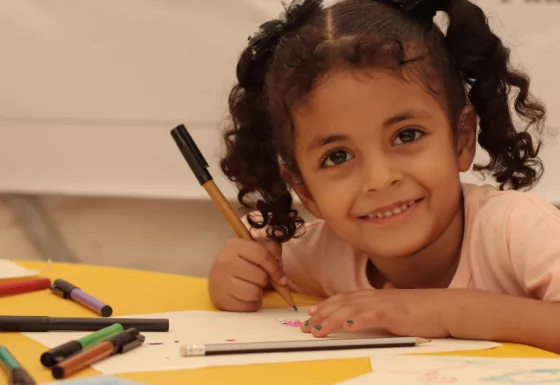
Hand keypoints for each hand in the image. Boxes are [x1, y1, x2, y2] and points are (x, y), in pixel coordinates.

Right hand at [208, 238, 285, 311]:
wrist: (220, 277)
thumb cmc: (243, 262)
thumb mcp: (256, 249)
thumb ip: (271, 251)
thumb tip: (281, 267)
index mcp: (234, 245)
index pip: (261, 255)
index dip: (275, 268)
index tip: (281, 278)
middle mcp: (224, 261)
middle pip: (260, 276)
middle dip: (265, 281)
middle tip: (258, 280)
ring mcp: (220, 281)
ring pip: (254, 293)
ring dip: (259, 293)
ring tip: (252, 287)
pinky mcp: (220, 299)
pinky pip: (248, 306)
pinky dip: (252, 304)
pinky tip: (246, 297)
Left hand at [300, 289, 459, 337]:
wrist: (446, 307)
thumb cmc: (425, 309)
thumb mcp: (399, 306)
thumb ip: (386, 304)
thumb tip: (380, 298)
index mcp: (376, 295)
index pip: (345, 298)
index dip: (326, 305)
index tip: (312, 313)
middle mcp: (375, 296)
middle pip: (341, 303)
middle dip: (321, 314)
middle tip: (306, 325)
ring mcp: (383, 304)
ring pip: (349, 310)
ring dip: (330, 320)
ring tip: (316, 330)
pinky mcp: (392, 314)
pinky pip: (369, 316)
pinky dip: (354, 320)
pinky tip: (344, 325)